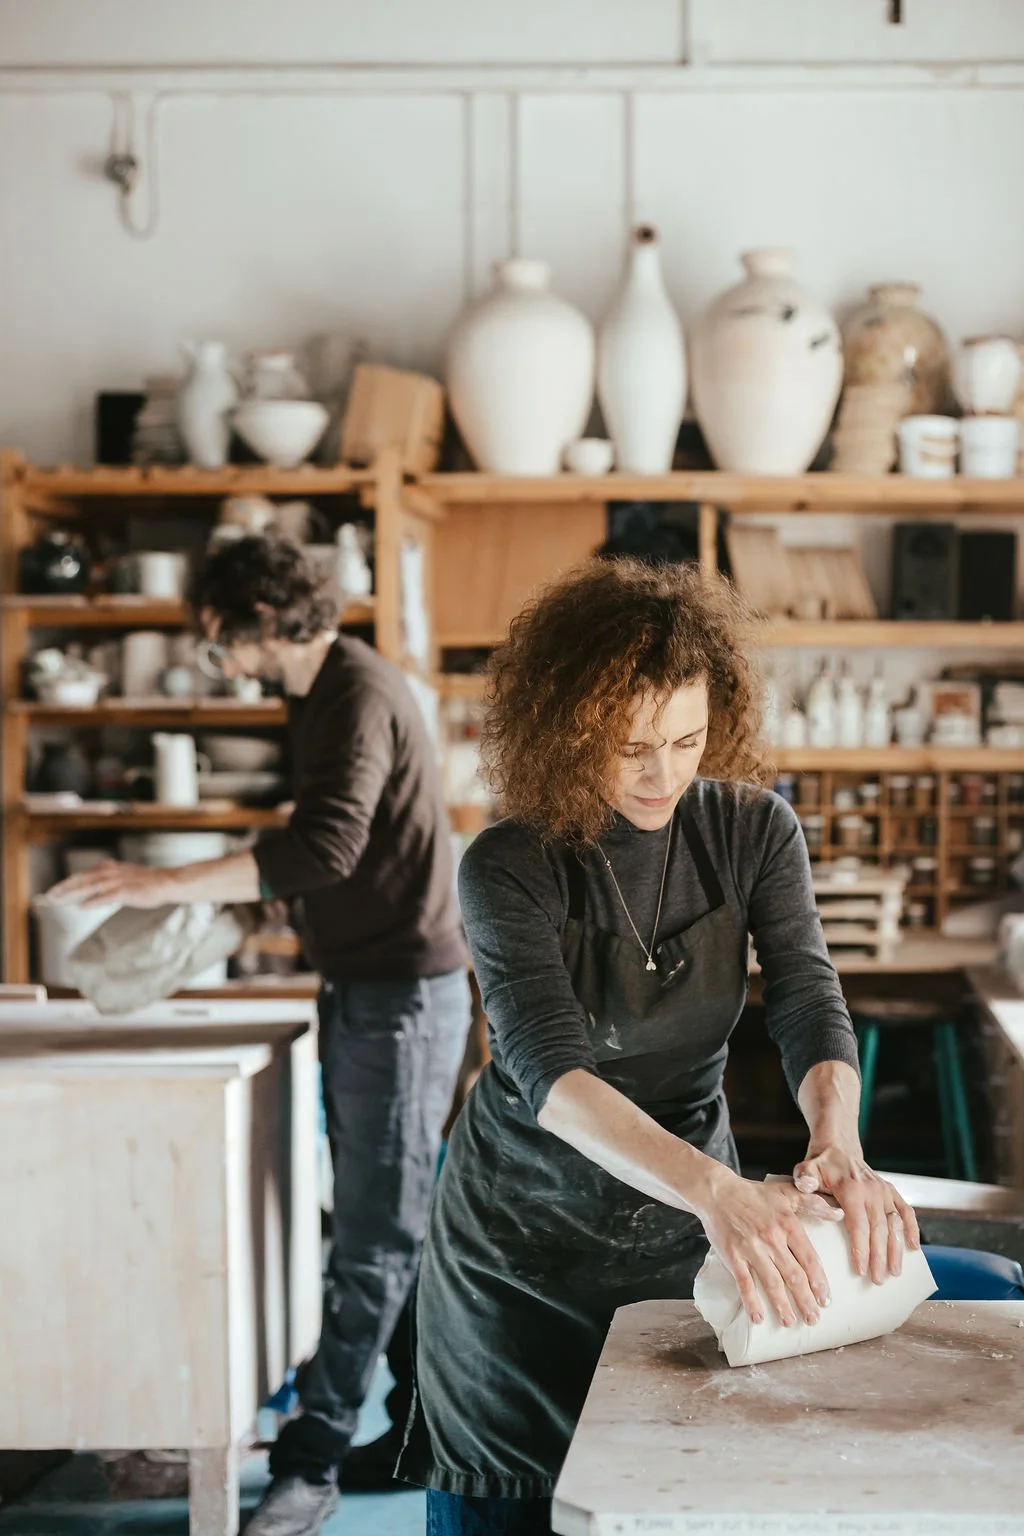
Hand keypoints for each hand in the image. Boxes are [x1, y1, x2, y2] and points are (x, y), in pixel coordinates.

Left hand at [46, 860, 175, 909]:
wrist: (167, 882)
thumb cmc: (148, 882)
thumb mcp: (125, 876)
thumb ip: (109, 879)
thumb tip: (94, 884)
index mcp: (109, 869)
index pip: (82, 875)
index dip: (66, 883)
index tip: (53, 892)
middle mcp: (111, 872)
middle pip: (81, 879)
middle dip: (63, 888)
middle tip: (49, 897)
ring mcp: (118, 881)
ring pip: (89, 886)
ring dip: (72, 893)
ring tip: (59, 901)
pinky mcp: (126, 891)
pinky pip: (105, 897)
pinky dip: (92, 901)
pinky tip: (82, 907)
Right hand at [695, 1166, 842, 1328]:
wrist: (717, 1191)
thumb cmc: (754, 1193)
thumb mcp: (786, 1192)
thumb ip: (813, 1203)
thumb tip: (839, 1214)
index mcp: (788, 1224)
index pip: (809, 1258)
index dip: (819, 1281)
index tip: (825, 1299)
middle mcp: (772, 1238)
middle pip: (793, 1275)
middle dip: (805, 1300)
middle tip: (814, 1319)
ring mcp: (751, 1249)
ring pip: (771, 1283)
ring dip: (782, 1306)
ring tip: (790, 1322)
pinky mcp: (732, 1256)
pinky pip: (744, 1283)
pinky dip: (751, 1302)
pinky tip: (758, 1318)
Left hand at [793, 1140, 919, 1284]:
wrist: (838, 1147)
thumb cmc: (820, 1164)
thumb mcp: (807, 1168)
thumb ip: (804, 1178)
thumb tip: (806, 1185)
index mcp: (851, 1189)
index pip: (858, 1224)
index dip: (861, 1249)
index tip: (861, 1270)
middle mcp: (872, 1190)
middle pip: (879, 1229)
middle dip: (879, 1257)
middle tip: (877, 1280)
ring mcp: (884, 1191)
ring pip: (895, 1223)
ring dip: (897, 1249)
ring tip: (894, 1272)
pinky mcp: (891, 1191)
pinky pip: (906, 1211)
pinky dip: (912, 1228)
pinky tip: (913, 1247)